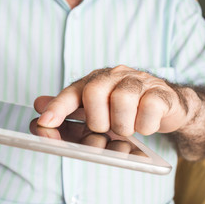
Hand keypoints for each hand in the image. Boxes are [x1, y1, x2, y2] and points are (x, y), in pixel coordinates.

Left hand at [35, 65, 197, 136]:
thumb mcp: (95, 108)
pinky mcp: (161, 92)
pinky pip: (150, 108)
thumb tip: (38, 104)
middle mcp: (115, 76)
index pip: (72, 92)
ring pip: (122, 100)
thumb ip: (68, 106)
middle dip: (98, 120)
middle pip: (94, 92)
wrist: (166, 103)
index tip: (44, 123)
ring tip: (126, 127)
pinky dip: (145, 125)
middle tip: (107, 127)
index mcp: (95, 80)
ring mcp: (139, 81)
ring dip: (123, 124)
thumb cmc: (126, 107)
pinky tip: (144, 124)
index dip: (57, 107)